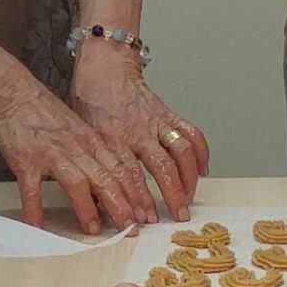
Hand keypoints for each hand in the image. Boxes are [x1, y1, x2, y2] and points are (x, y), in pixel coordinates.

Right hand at [0, 77, 154, 232]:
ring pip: (76, 183)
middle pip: (105, 179)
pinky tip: (37, 225)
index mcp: (90, 140)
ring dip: (87, 209)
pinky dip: (34, 208)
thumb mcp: (77, 128)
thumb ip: (92, 152)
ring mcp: (50, 153)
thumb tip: (106, 178)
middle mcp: (75, 147)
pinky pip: (31, 188)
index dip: (135, 194)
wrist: (13, 91)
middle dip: (121, 206)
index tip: (143, 214)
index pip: (120, 169)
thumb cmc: (43, 110)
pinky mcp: (25, 159)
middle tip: (131, 229)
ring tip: (95, 230)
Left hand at [66, 52, 206, 220]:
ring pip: (180, 152)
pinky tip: (203, 170)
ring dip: (189, 178)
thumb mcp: (83, 134)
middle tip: (177, 216)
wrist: (105, 67)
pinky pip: (191, 133)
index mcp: (112, 137)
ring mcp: (156, 122)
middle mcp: (137, 130)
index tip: (143, 219)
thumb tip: (95, 201)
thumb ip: (94, 164)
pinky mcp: (168, 114)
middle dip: (171, 195)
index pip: (129, 173)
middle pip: (161, 167)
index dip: (139, 199)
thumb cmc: (90, 101)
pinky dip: (201, 153)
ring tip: (189, 199)